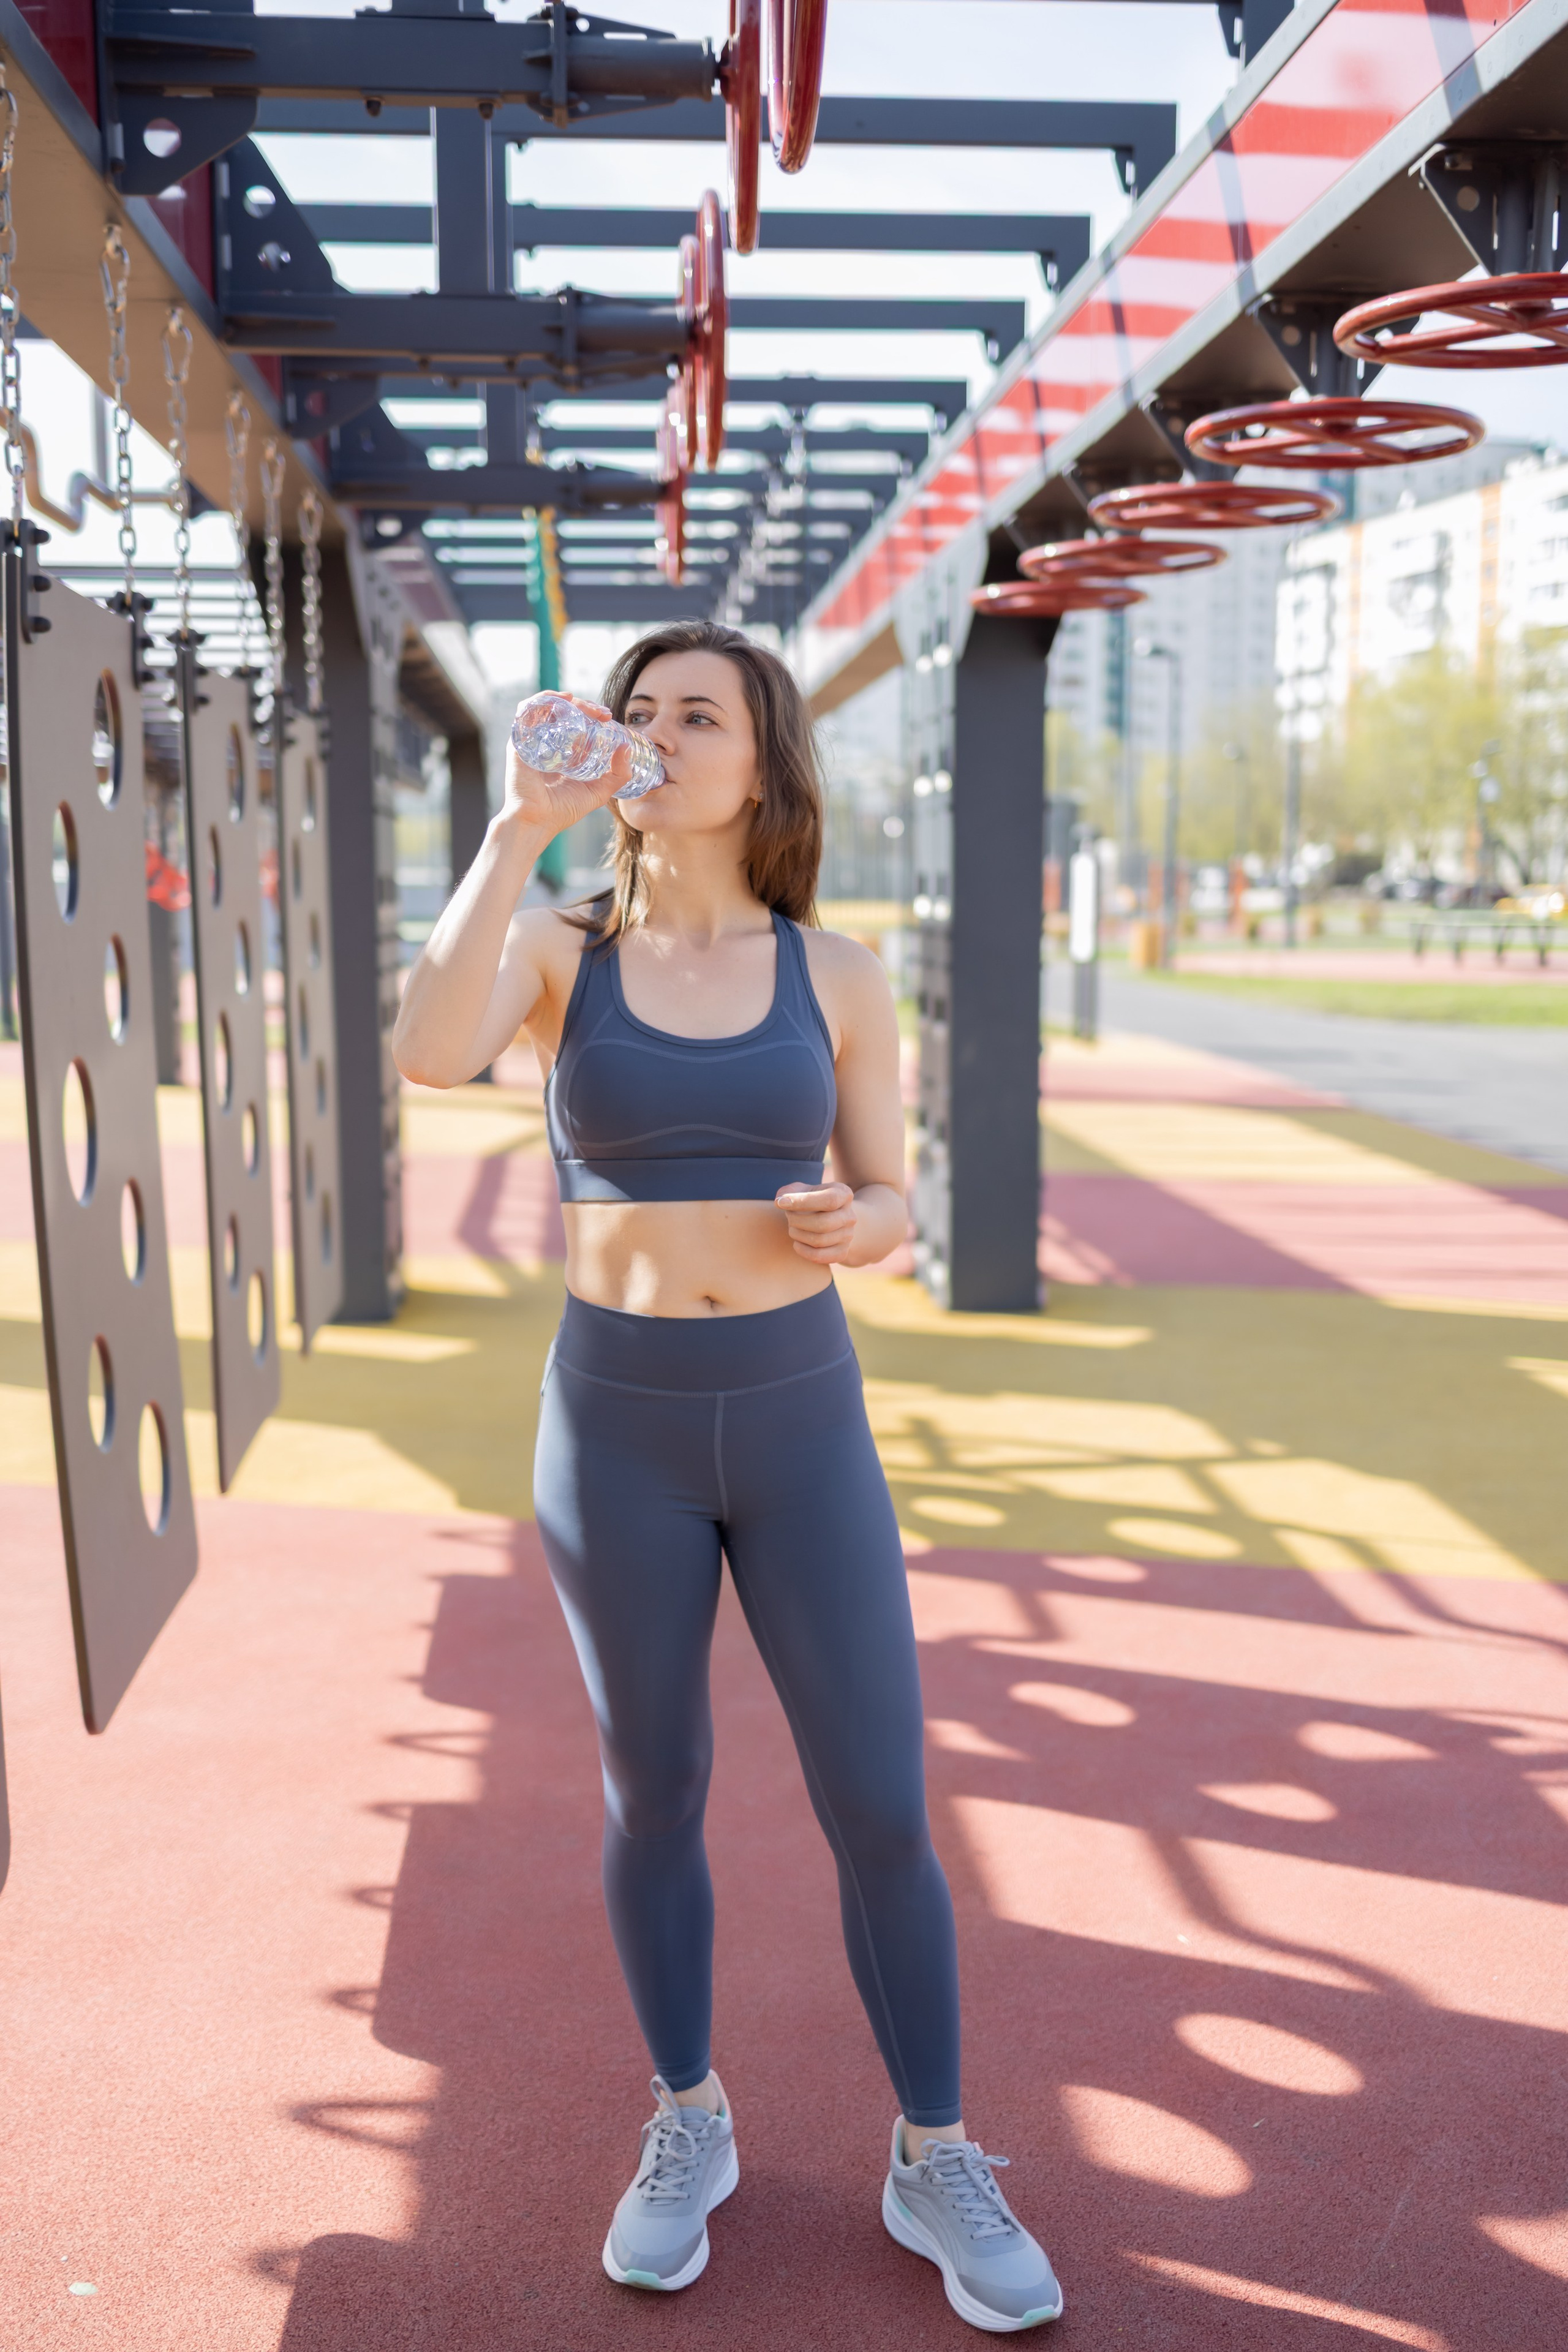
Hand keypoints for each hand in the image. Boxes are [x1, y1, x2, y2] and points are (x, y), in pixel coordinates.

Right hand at [501, 694, 642, 839]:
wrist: (537, 820)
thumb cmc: (563, 810)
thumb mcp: (599, 791)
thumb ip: (618, 774)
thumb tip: (627, 747)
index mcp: (562, 752)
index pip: (576, 724)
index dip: (592, 715)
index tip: (607, 716)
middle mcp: (546, 743)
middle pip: (563, 712)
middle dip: (584, 705)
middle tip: (600, 712)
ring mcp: (531, 740)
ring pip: (546, 707)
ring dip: (565, 699)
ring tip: (581, 703)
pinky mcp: (519, 739)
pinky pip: (527, 710)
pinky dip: (543, 699)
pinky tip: (562, 700)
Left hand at [775, 1181, 858, 1263]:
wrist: (826, 1218)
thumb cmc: (809, 1202)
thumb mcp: (800, 1190)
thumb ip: (787, 1193)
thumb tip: (780, 1203)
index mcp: (843, 1194)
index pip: (829, 1200)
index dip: (803, 1202)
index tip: (781, 1203)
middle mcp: (850, 1216)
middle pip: (823, 1223)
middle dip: (797, 1221)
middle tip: (788, 1217)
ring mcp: (848, 1236)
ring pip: (819, 1241)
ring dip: (797, 1234)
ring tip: (793, 1228)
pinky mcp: (842, 1252)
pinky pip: (819, 1256)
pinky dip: (802, 1250)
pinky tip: (797, 1242)